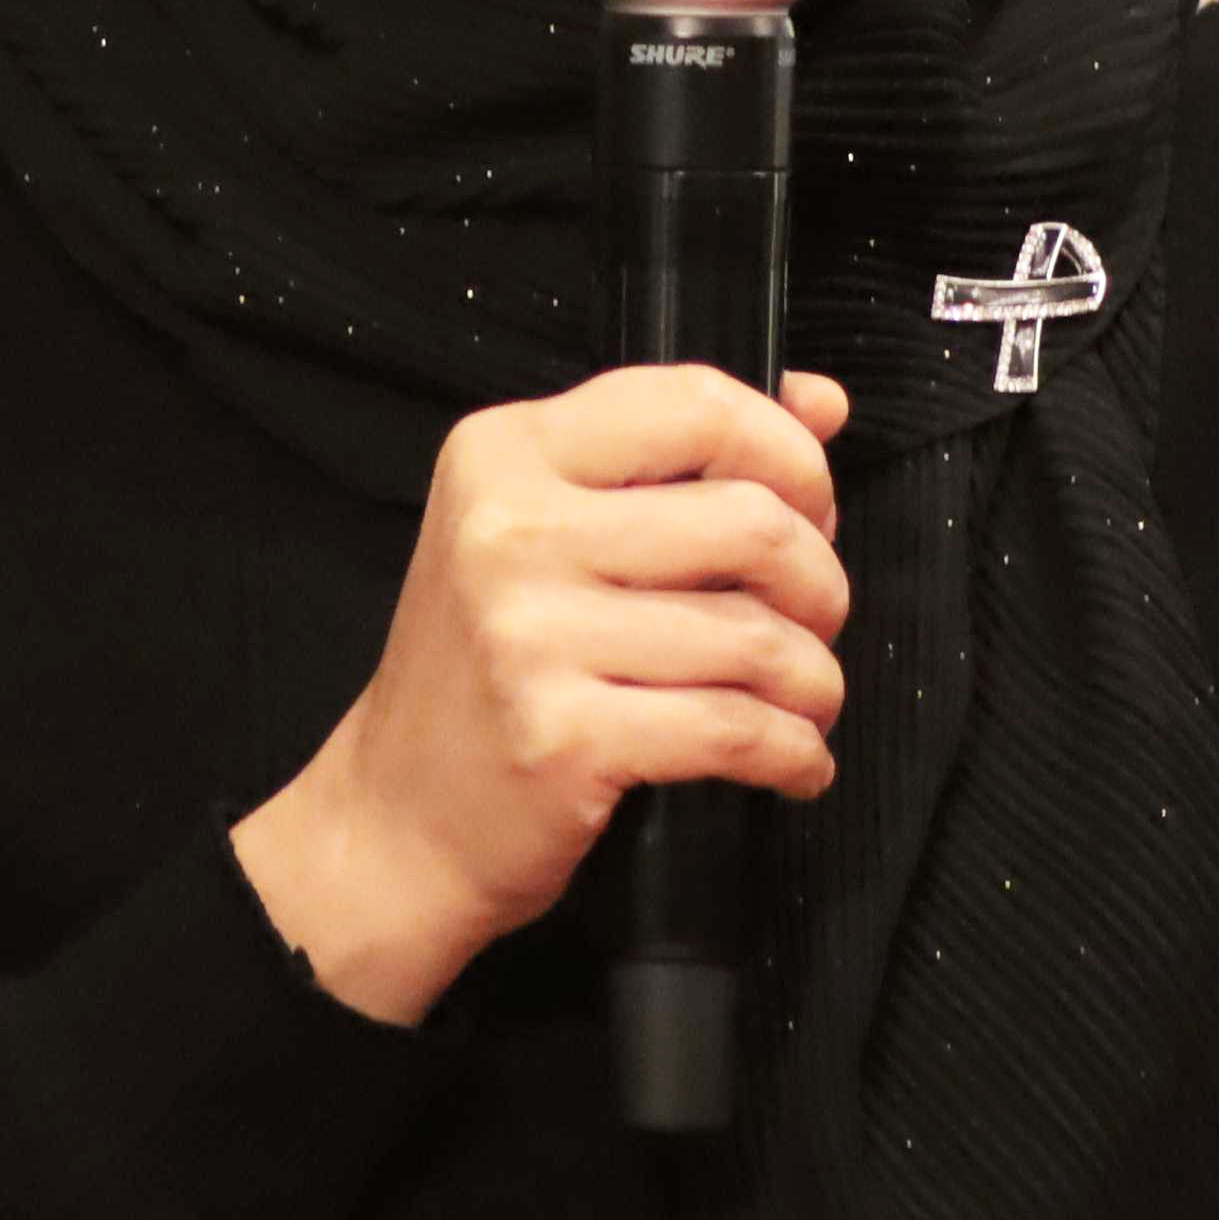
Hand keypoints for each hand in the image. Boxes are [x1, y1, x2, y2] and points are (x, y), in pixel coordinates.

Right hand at [235, 364, 854, 1022]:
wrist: (397, 816)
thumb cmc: (485, 670)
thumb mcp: (547, 527)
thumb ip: (678, 456)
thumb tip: (821, 404)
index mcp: (506, 453)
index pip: (697, 402)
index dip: (790, 456)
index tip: (812, 508)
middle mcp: (511, 531)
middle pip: (750, 523)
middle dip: (820, 581)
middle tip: (815, 619)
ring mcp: (531, 636)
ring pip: (755, 637)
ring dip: (815, 679)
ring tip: (806, 697)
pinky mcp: (563, 737)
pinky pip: (734, 730)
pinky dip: (793, 751)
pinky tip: (793, 760)